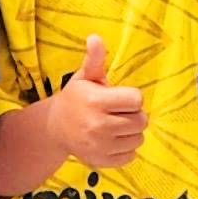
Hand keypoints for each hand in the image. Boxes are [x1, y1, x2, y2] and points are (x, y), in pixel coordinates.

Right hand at [44, 36, 145, 170]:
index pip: (136, 99)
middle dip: (134, 114)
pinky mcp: (102, 161)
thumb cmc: (76, 99)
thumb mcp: (84, 76)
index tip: (119, 98)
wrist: (56, 128)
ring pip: (138, 139)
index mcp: (96, 101)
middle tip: (119, 112)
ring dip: (132, 132)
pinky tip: (113, 140)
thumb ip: (94, 58)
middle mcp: (98, 126)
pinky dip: (126, 149)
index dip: (131, 97)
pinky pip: (131, 156)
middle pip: (141, 120)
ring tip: (116, 126)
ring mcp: (100, 146)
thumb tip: (95, 37)